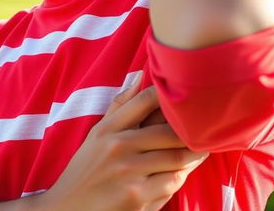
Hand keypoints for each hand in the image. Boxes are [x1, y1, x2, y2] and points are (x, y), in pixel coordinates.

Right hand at [42, 74, 208, 210]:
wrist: (68, 210)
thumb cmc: (86, 170)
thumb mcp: (97, 135)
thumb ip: (120, 107)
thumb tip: (141, 76)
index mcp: (108, 128)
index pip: (144, 100)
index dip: (168, 96)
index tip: (184, 96)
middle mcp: (117, 146)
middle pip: (168, 131)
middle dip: (191, 131)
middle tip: (205, 128)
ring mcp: (128, 172)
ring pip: (176, 158)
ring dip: (194, 154)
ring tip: (201, 149)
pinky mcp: (137, 197)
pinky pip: (171, 182)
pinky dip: (181, 176)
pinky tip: (184, 171)